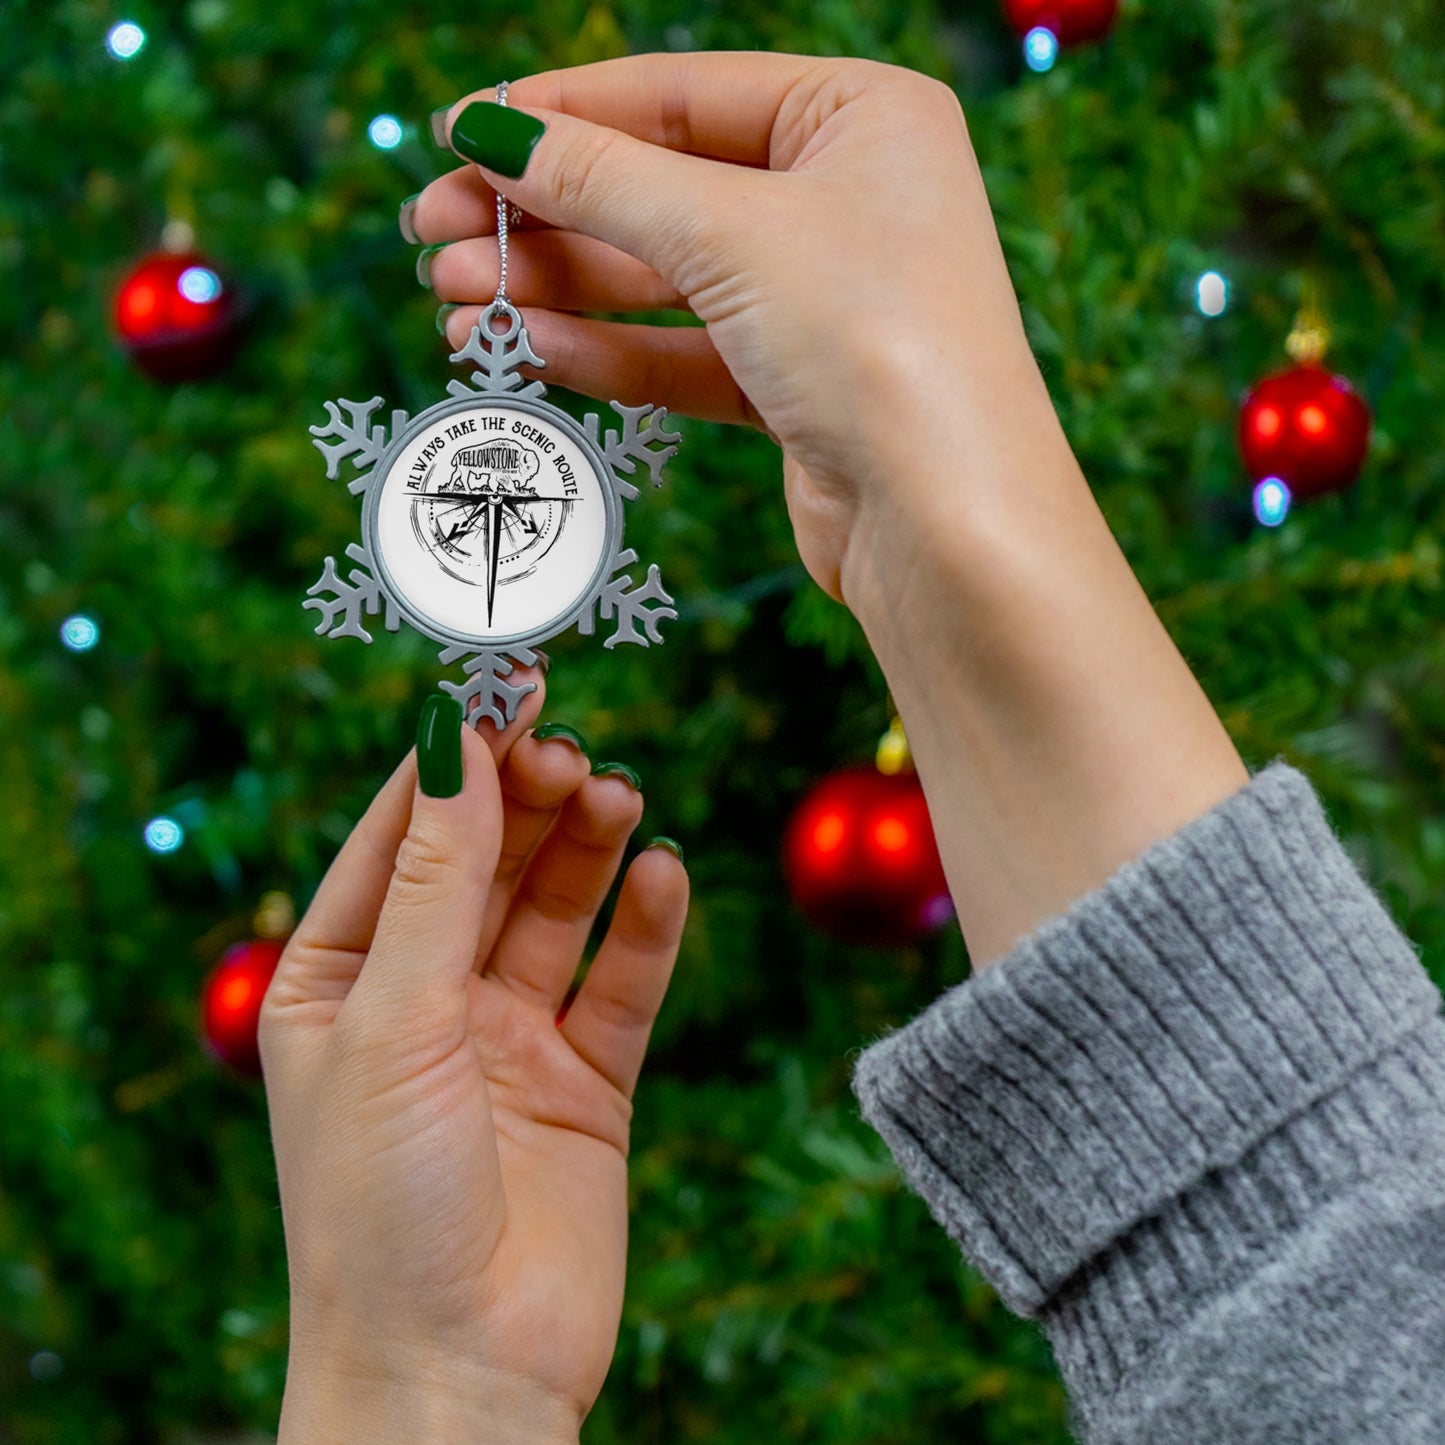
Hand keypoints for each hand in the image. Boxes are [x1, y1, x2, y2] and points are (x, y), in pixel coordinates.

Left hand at [259, 678, 687, 1439]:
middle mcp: (424, 999)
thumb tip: (455, 738)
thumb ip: (437, 878)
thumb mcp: (394, 1019)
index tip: (504, 683)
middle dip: (527, 799)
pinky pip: (622, 983)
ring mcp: (508, 1039)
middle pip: (487, 861)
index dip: (453, 758)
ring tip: (619, 797)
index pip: (400, 836)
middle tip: (572, 750)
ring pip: (557, 909)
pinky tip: (664, 876)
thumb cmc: (380, 1206)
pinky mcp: (586, 1082)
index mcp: (340, 979)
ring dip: (588, 848)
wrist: (458, 1375)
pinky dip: (646, 928)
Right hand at [411, 53, 1056, 602]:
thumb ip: (602, 179)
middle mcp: (846, 198)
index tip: (457, 133)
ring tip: (454, 303)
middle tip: (432, 235)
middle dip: (543, 215)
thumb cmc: (876, 343)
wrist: (948, 525)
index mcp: (860, 116)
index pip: (680, 94)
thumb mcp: (729, 233)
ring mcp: (821, 298)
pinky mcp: (798, 387)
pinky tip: (526, 350)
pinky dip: (607, 352)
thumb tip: (490, 131)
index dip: (561, 113)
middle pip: (660, 189)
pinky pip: (683, 353)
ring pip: (663, 279)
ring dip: (557, 289)